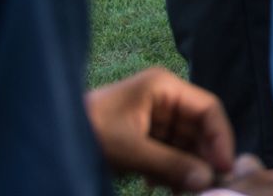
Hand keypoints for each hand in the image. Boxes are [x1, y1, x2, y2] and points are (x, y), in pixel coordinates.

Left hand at [87, 67, 232, 192]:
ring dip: (186, 168)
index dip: (221, 138)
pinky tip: (159, 186)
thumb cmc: (87, 132)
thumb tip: (207, 180)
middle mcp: (163, 98)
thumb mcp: (130, 150)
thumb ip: (171, 164)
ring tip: (180, 191)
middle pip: (199, 127)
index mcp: (163, 87)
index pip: (208, 108)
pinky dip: (170, 171)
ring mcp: (153, 117)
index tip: (226, 168)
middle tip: (205, 186)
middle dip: (203, 157)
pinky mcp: (143, 135)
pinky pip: (169, 152)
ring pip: (186, 143)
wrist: (46, 138)